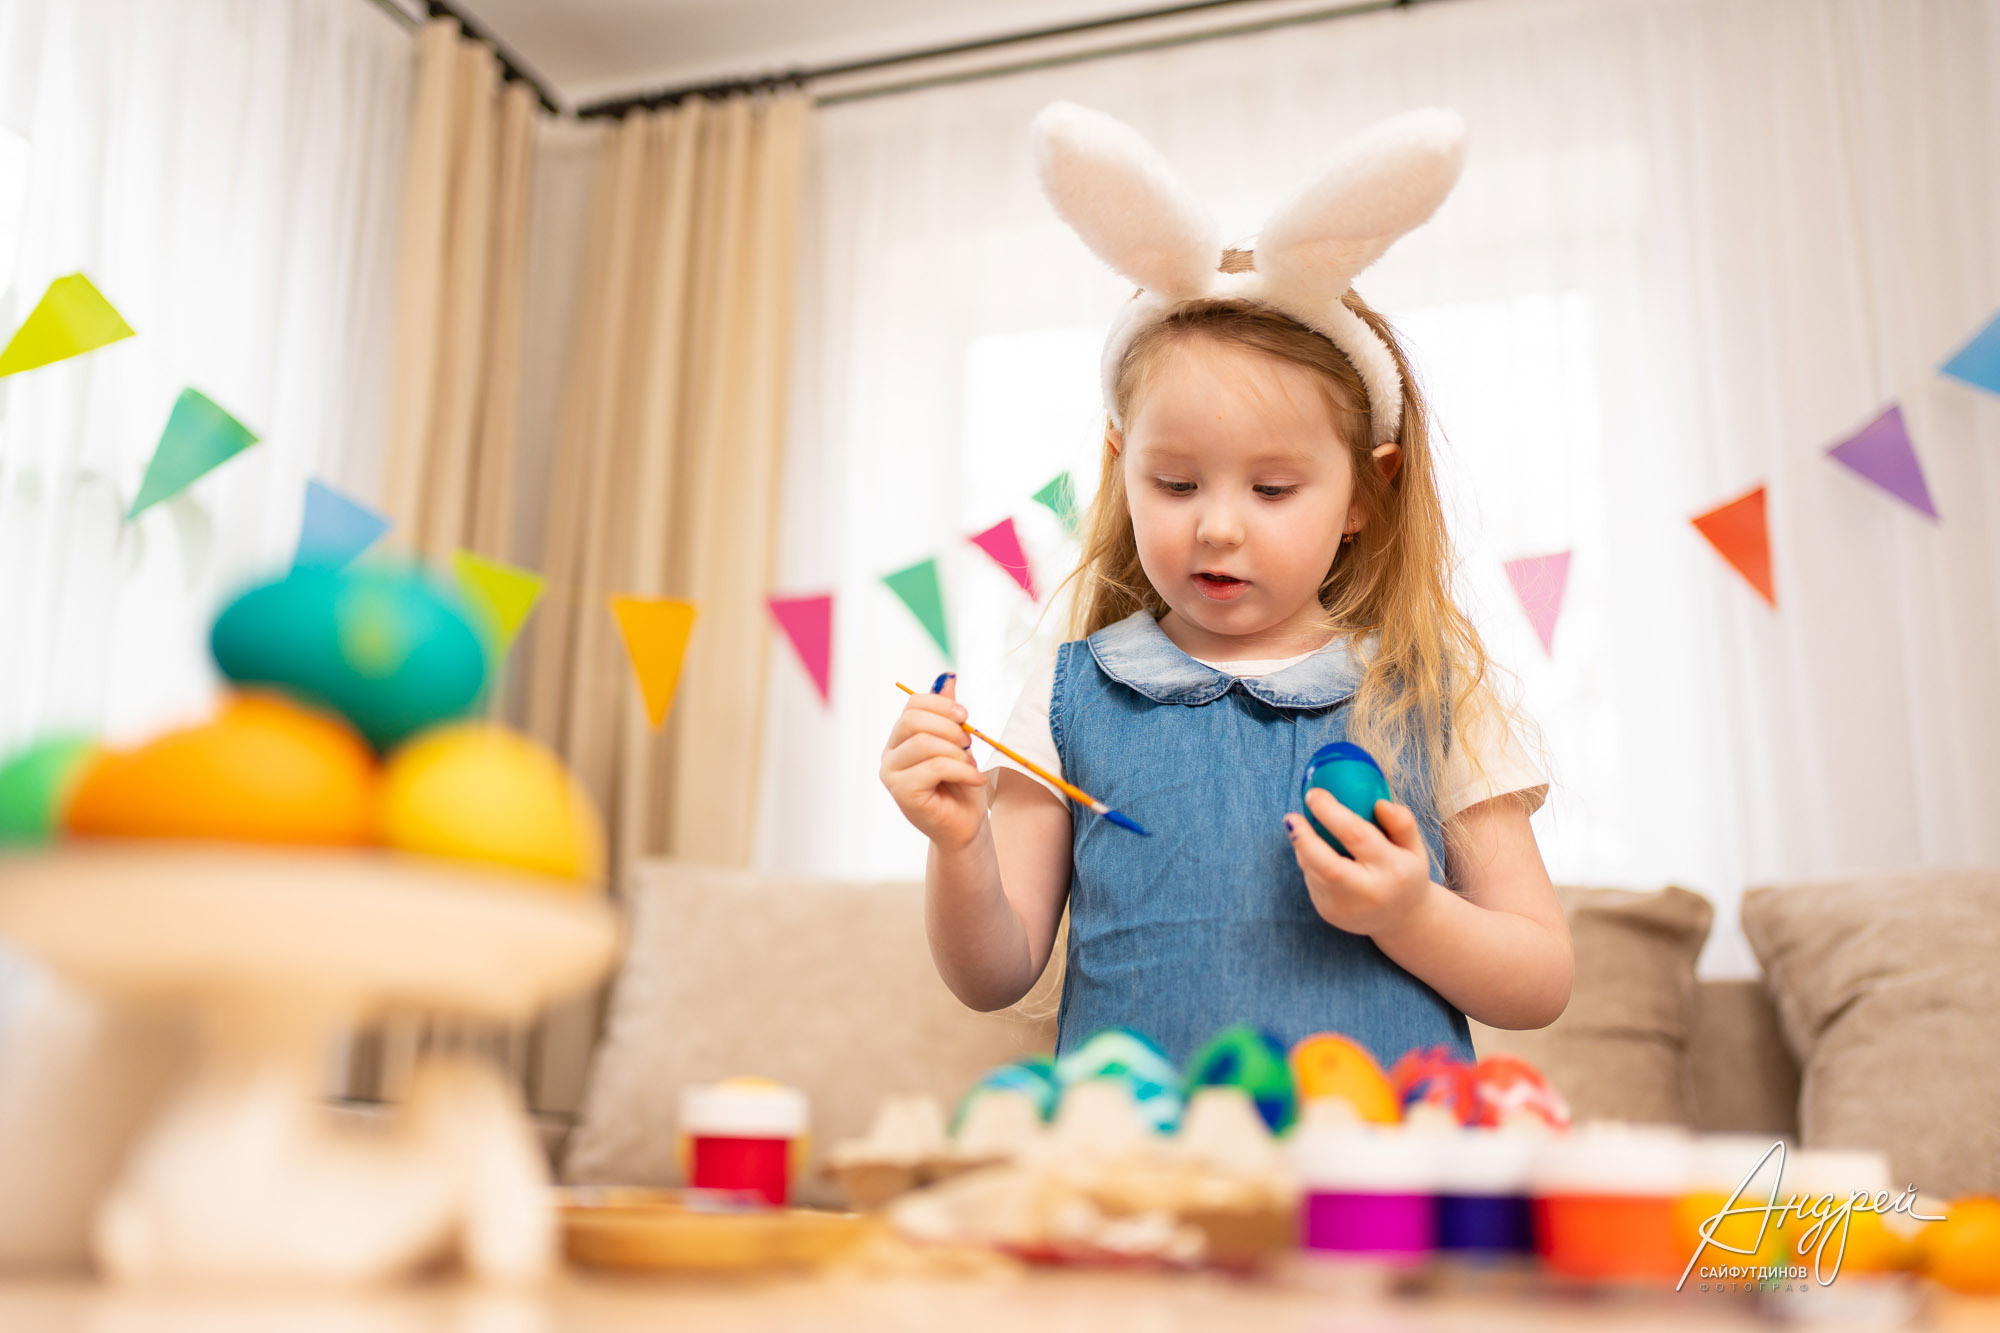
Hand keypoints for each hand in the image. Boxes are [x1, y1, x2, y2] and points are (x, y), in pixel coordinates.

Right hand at [880, 674, 990, 851]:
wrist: (964, 826)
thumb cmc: (961, 785)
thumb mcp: (959, 743)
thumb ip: (949, 714)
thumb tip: (948, 676)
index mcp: (902, 737)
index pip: (912, 704)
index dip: (941, 704)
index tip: (965, 716)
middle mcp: (891, 753)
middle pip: (912, 720)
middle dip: (949, 727)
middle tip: (969, 744)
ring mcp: (892, 774)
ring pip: (925, 744)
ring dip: (957, 753)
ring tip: (971, 766)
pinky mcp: (902, 793)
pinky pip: (934, 767)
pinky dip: (962, 770)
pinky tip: (975, 779)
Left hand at [1285, 790, 1436, 937]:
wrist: (1401, 920)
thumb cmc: (1406, 873)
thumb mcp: (1414, 847)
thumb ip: (1402, 822)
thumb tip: (1379, 803)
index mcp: (1393, 870)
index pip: (1357, 835)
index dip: (1330, 812)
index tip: (1314, 794)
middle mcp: (1368, 892)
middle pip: (1327, 865)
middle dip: (1303, 838)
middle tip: (1291, 816)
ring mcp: (1345, 907)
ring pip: (1312, 870)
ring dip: (1304, 847)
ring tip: (1307, 831)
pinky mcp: (1328, 913)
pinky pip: (1311, 880)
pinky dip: (1310, 862)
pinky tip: (1319, 855)